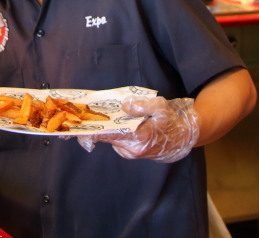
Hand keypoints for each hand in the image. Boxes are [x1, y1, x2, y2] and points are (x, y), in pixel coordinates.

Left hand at [77, 96, 198, 163]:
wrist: (182, 140)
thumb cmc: (171, 122)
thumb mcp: (161, 107)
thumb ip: (142, 105)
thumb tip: (124, 105)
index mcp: (137, 139)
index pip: (108, 135)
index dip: (90, 130)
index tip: (76, 126)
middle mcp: (131, 150)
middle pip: (104, 137)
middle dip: (92, 126)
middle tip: (79, 114)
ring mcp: (129, 153)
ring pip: (109, 138)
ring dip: (103, 127)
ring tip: (95, 113)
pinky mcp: (130, 152)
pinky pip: (115, 140)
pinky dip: (110, 131)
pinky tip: (110, 121)